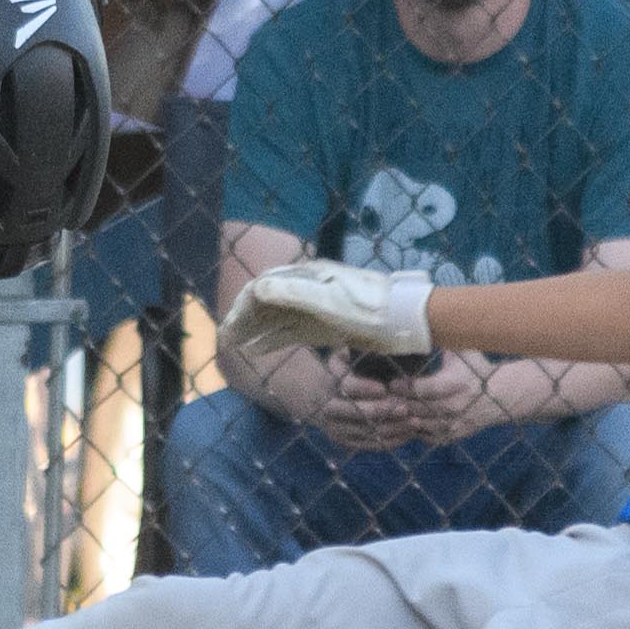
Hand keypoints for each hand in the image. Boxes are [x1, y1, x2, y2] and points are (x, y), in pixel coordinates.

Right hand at [222, 259, 437, 361]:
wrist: (405, 319)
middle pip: (266, 303)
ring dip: (254, 330)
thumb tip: (258, 288)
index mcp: (306, 278)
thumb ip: (294, 293)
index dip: (242, 308)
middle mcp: (306, 289)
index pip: (263, 289)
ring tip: (235, 346)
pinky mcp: (324, 323)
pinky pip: (291, 330)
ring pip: (276, 318)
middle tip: (223, 339)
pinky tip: (260, 350)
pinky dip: (272, 339)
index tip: (227, 328)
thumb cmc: (369, 309)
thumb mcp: (331, 302)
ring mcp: (315, 307)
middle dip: (243, 320)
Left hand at [314, 352, 501, 450]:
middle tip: (379, 396)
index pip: (426, 390)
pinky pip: (426, 436)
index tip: (391, 381)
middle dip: (398, 402)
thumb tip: (419, 321)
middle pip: (419, 408)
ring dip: (401, 419)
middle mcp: (456, 407)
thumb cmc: (477, 368)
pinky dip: (412, 431)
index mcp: (457, 384)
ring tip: (383, 409)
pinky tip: (398, 422)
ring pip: (420, 425)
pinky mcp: (452, 436)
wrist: (502, 396)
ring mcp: (454, 424)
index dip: (406, 387)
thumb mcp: (463, 351)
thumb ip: (444, 340)